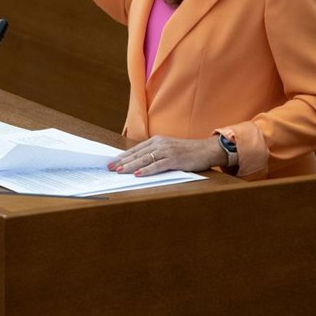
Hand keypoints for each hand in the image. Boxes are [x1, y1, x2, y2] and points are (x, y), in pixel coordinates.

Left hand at [108, 135, 224, 176]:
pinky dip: (146, 170)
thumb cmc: (187, 152)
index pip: (135, 149)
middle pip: (136, 154)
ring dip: (130, 166)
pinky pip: (156, 166)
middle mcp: (159, 144)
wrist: (206, 149)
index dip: (123, 156)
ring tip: (119, 171)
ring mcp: (166, 151)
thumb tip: (139, 163)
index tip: (112, 162)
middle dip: (122, 161)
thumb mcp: (168, 149)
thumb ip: (155, 154)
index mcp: (157, 141)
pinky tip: (137, 174)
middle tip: (110, 167)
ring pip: (144, 159)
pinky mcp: (174, 159)